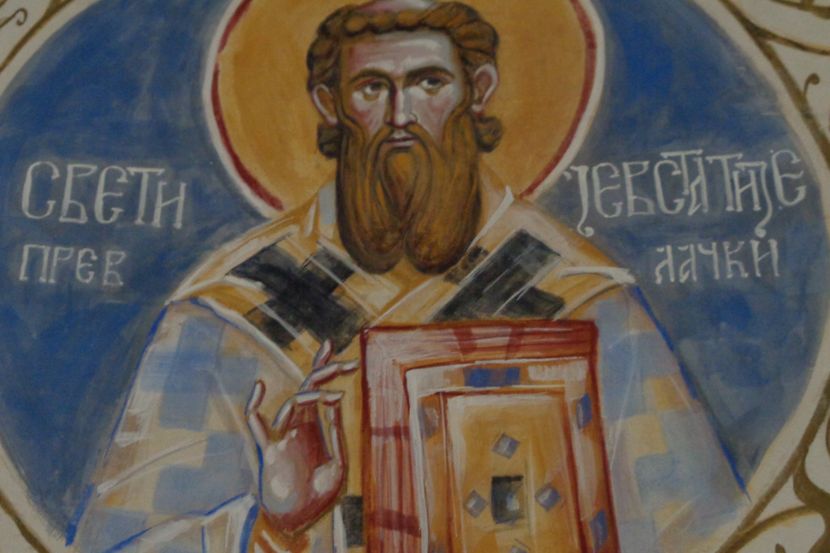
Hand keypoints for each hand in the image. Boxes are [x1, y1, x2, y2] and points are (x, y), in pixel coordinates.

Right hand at [246, 340, 357, 534]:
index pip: (321, 389)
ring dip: (312, 393)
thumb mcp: (339, 464)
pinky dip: (255, 404)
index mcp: (316, 426)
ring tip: (333, 394)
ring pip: (293, 402)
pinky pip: (256, 423)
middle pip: (308, 386)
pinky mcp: (268, 450)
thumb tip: (335, 398)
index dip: (327, 368)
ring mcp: (283, 435)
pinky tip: (261, 387)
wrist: (299, 520)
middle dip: (324, 369)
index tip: (345, 356)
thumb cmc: (321, 497)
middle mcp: (299, 425)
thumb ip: (336, 432)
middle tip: (344, 359)